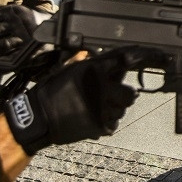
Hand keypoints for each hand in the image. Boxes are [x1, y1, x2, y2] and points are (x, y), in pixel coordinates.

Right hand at [3, 55, 136, 154]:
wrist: (39, 118)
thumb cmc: (50, 93)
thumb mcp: (68, 69)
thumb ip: (88, 62)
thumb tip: (103, 55)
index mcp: (94, 71)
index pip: (124, 61)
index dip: (135, 59)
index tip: (142, 59)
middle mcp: (102, 88)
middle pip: (131, 93)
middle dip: (126, 94)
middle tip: (117, 94)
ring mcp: (102, 109)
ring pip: (122, 110)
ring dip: (115, 108)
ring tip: (100, 107)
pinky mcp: (99, 126)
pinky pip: (113, 124)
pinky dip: (107, 122)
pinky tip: (96, 117)